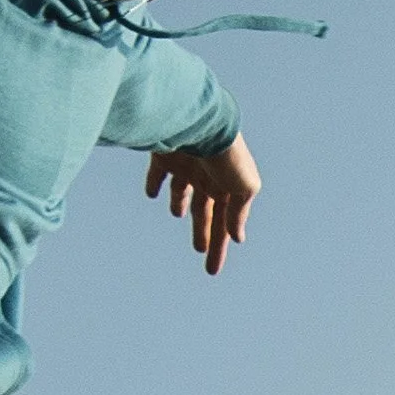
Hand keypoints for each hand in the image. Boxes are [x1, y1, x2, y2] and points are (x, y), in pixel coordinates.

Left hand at [145, 135, 257, 272]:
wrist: (200, 124)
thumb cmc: (227, 156)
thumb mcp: (243, 187)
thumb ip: (239, 212)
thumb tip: (237, 237)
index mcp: (228, 186)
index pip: (224, 223)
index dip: (219, 247)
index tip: (212, 269)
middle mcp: (208, 177)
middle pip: (204, 211)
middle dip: (203, 232)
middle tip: (200, 251)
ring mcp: (187, 166)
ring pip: (182, 191)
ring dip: (180, 203)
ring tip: (178, 214)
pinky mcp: (166, 156)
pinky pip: (158, 173)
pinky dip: (154, 184)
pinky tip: (151, 193)